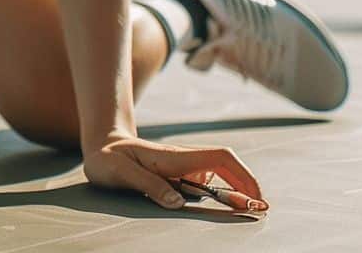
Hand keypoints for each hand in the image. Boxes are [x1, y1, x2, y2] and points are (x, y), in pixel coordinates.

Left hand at [83, 134, 268, 212]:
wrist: (101, 147)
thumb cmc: (107, 159)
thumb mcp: (120, 172)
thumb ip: (147, 185)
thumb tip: (177, 203)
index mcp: (174, 157)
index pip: (221, 158)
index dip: (243, 175)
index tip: (255, 197)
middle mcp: (184, 160)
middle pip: (228, 167)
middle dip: (247, 187)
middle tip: (260, 212)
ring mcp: (184, 167)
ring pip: (221, 177)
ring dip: (237, 192)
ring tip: (251, 212)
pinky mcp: (180, 174)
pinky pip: (208, 184)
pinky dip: (223, 195)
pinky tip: (228, 208)